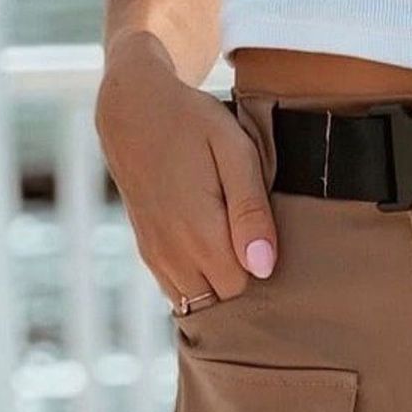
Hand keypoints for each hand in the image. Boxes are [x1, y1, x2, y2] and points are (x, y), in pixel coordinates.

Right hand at [95, 31, 276, 309]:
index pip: (245, 292)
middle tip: (261, 248)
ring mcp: (156, 255)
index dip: (264, 276)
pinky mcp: (148, 250)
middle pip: (222, 304)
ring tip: (239, 250)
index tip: (278, 250)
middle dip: (246, 288)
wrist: (133, 107)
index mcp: (200, 235)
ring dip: (220, 288)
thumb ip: (251, 212)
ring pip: (198, 303)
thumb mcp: (236, 154)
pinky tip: (216, 255)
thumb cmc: (194, 125)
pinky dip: (199, 283)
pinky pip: (178, 291)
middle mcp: (173, 254)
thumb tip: (263, 267)